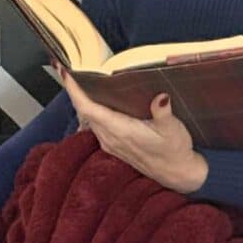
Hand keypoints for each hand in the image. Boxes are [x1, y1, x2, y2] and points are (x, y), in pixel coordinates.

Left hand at [56, 65, 208, 193]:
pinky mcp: (113, 145)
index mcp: (121, 131)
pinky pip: (93, 125)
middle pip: (83, 111)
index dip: (75, 91)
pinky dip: (89, 109)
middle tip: (68, 68)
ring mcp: (110, 142)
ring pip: (87, 118)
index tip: (66, 74)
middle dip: (74, 89)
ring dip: (80, 99)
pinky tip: (93, 99)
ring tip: (77, 79)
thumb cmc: (175, 151)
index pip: (89, 109)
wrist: (177, 174)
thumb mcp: (173, 130)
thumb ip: (164, 113)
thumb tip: (161, 97)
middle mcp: (110, 138)